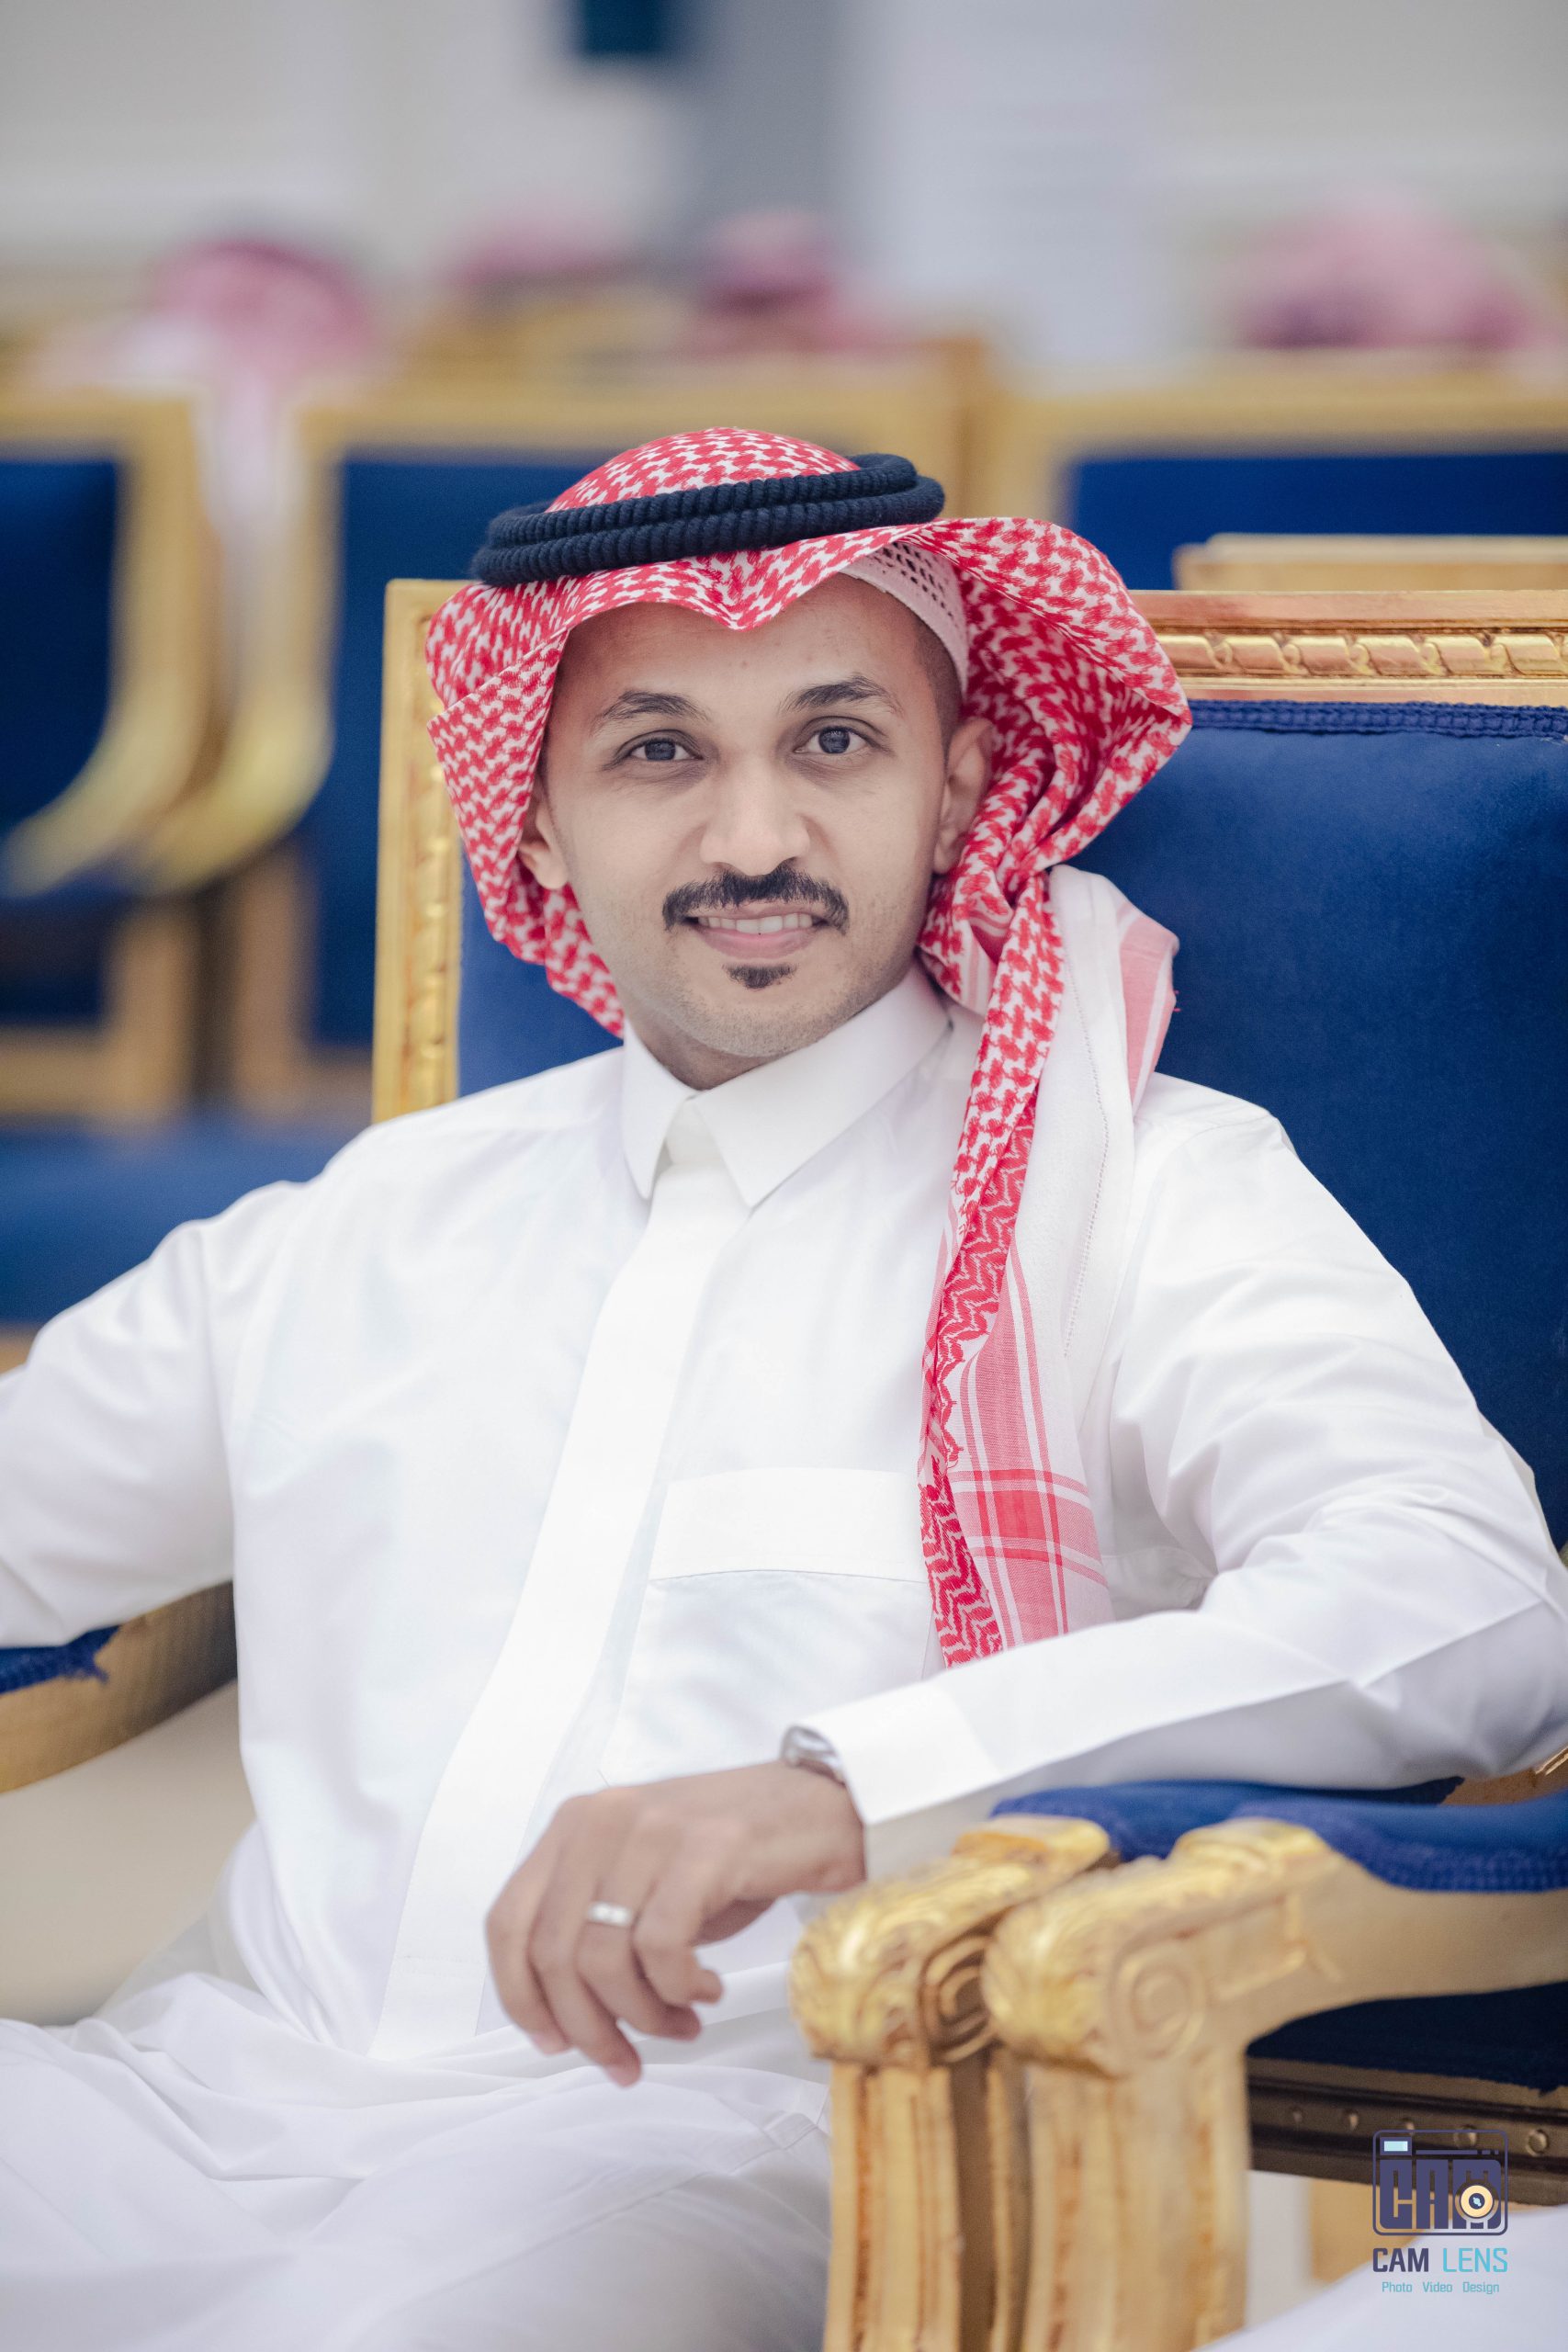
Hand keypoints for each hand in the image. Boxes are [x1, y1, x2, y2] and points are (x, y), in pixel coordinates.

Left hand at [485, 1761, 864, 2085]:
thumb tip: (563, 2017)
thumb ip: (595, 1926)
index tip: (554, 2044)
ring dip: (642, 2016)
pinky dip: (679, 1988)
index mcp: (575, 1826)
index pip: (507, 1922)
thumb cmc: (731, 1856)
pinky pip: (662, 1946)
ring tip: (681, 2023)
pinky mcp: (705, 1849)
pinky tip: (708, 1990)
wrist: (820, 1808)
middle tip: (628, 2062)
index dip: (521, 1996)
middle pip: (553, 1953)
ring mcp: (652, 1830)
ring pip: (603, 1958)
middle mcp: (601, 1820)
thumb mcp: (643, 1881)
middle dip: (588, 2029)